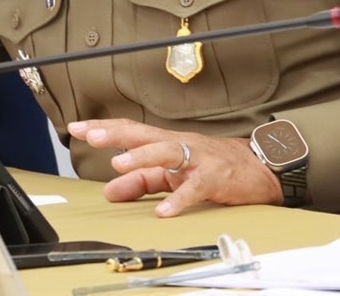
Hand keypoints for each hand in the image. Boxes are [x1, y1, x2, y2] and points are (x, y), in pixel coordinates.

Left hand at [67, 118, 280, 216]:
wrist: (261, 168)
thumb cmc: (215, 168)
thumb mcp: (174, 175)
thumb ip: (142, 181)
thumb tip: (110, 189)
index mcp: (168, 143)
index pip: (132, 131)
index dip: (104, 128)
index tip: (78, 128)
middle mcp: (181, 145)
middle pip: (144, 134)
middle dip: (116, 134)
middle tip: (90, 136)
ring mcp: (199, 159)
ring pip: (168, 152)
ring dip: (142, 158)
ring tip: (118, 165)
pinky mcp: (216, 178)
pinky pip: (195, 187)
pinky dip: (179, 199)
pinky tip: (163, 210)